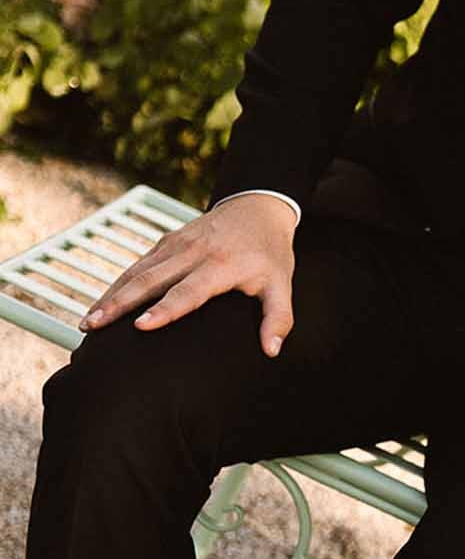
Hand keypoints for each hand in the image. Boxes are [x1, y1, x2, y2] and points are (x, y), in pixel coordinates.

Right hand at [79, 193, 297, 357]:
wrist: (258, 206)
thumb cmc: (271, 252)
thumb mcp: (282, 284)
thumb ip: (278, 318)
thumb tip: (271, 351)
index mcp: (221, 265)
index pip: (189, 291)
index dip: (165, 310)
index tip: (140, 326)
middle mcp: (193, 252)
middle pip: (150, 280)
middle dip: (119, 304)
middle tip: (93, 327)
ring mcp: (176, 244)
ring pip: (136, 271)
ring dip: (110, 295)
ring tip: (88, 322)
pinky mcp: (166, 241)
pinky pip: (137, 264)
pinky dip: (117, 284)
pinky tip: (101, 304)